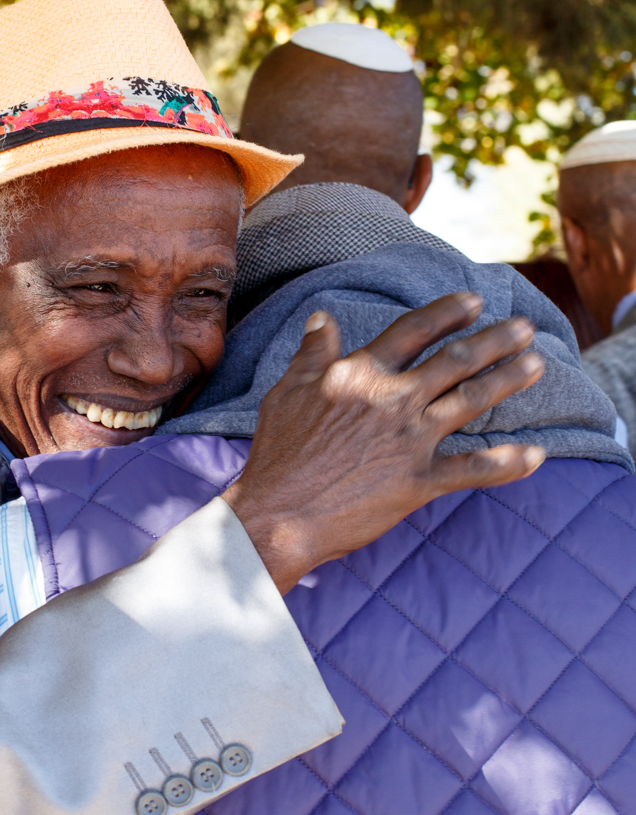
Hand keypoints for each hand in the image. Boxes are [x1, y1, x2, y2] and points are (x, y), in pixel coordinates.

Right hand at [222, 292, 544, 593]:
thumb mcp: (287, 391)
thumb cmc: (279, 453)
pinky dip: (507, 463)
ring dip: (508, 381)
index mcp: (361, 374)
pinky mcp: (420, 481)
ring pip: (471, 401)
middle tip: (524, 327)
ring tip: (536, 364)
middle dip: (495, 340)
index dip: (446, 313)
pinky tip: (537, 454)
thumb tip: (323, 317)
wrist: (280, 512)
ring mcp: (410, 440)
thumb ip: (312, 353)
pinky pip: (473, 469)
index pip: (413, 332)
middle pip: (454, 360)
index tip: (474, 302)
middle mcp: (394, 400)